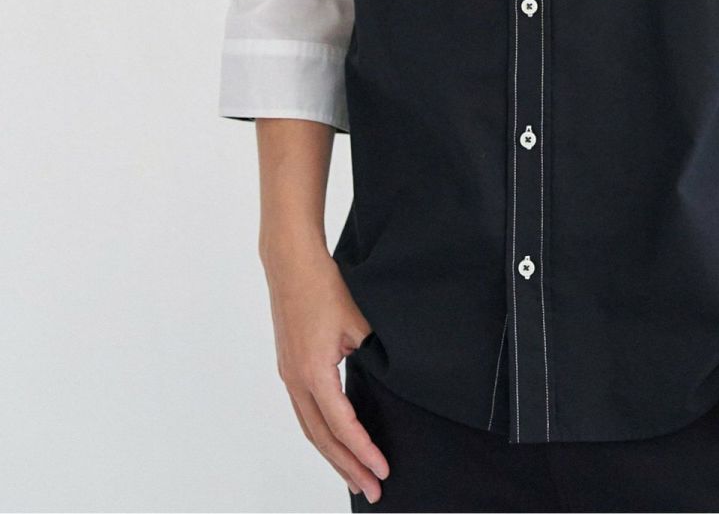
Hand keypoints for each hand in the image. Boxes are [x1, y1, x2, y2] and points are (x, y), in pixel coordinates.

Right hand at [263, 242, 390, 502]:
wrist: (292, 263)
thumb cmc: (325, 286)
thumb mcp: (359, 321)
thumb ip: (374, 354)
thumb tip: (393, 377)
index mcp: (314, 372)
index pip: (342, 424)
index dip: (363, 450)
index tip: (382, 469)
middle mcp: (296, 380)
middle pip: (322, 438)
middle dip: (347, 467)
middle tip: (371, 490)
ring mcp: (289, 376)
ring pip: (310, 428)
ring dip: (333, 455)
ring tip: (355, 476)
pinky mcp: (290, 367)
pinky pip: (306, 412)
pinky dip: (322, 433)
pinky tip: (337, 440)